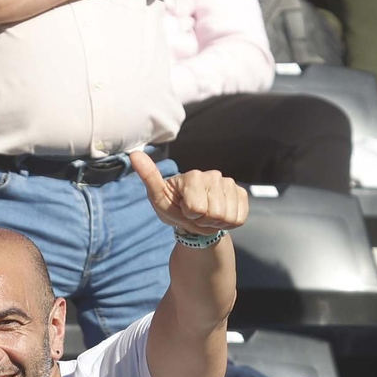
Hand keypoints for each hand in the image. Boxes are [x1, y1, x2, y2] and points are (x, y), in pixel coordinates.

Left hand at [130, 151, 248, 238]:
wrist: (192, 218)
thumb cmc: (173, 207)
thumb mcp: (158, 197)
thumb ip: (149, 177)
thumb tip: (134, 154)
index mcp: (192, 176)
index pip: (196, 208)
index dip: (189, 215)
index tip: (183, 209)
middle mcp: (213, 175)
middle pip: (214, 213)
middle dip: (203, 220)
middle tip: (195, 215)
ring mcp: (229, 183)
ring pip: (228, 217)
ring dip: (215, 223)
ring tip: (205, 215)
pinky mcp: (241, 193)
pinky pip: (239, 218)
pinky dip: (228, 223)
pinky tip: (219, 215)